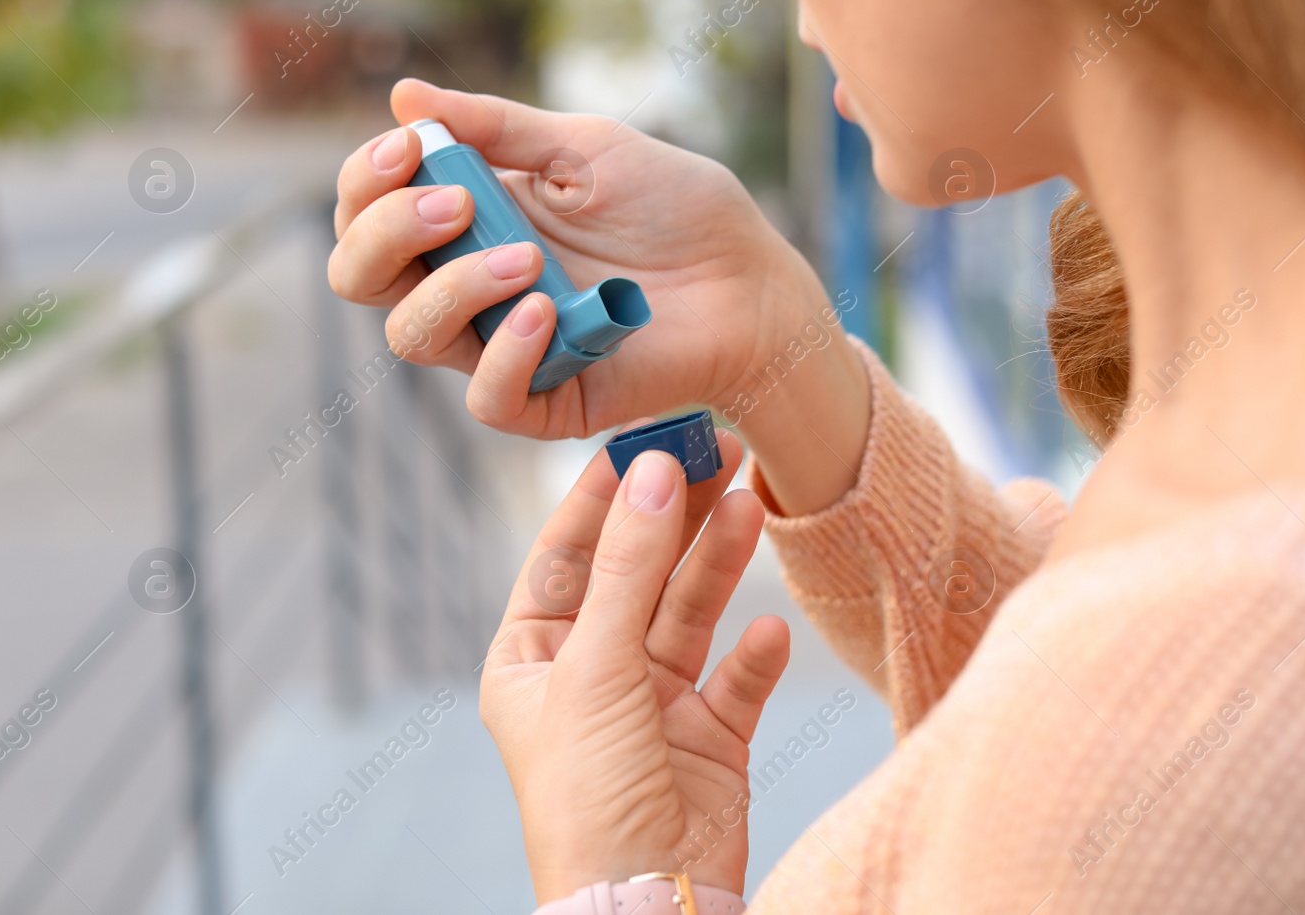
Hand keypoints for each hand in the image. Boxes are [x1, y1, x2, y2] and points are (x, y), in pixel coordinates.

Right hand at [329, 78, 824, 439]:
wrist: (751, 279)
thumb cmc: (677, 209)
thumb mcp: (586, 148)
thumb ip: (496, 127)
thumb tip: (403, 95)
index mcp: (469, 220)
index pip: (369, 212)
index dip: (366, 182)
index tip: (408, 146)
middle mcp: (469, 286)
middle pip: (362, 278)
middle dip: (387, 232)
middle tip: (455, 201)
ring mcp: (503, 346)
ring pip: (411, 336)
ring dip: (454, 287)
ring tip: (528, 259)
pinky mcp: (548, 400)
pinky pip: (487, 399)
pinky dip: (504, 354)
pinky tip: (545, 313)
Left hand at [480, 429, 790, 901]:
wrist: (647, 907)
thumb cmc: (588, 798)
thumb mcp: (598, 669)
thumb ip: (632, 568)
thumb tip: (652, 471)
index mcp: (535, 658)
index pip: (568, 554)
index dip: (604, 496)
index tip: (643, 437)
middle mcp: (592, 673)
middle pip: (637, 573)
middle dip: (674, 516)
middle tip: (716, 451)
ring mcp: (653, 704)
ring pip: (690, 613)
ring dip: (719, 563)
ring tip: (751, 505)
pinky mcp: (709, 737)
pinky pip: (735, 679)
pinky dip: (754, 655)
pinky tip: (769, 632)